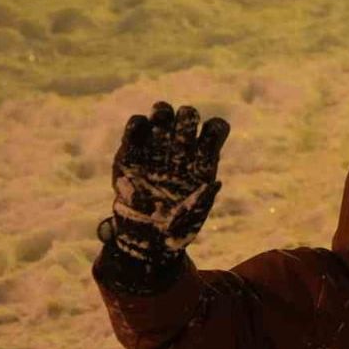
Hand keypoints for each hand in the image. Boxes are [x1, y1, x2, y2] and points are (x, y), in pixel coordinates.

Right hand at [99, 101, 229, 261]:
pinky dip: (138, 124)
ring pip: (163, 113)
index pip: (216, 129)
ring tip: (159, 125)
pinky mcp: (132, 150)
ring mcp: (157, 147)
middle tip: (180, 138)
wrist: (146, 235)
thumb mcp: (195, 215)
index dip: (214, 130)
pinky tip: (138, 135)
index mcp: (203, 159)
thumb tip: (212, 182)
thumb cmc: (177, 226)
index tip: (206, 145)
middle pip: (188, 115)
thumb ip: (204, 197)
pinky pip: (137, 124)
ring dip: (162, 113)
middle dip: (185, 119)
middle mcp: (182, 148)